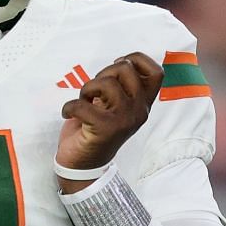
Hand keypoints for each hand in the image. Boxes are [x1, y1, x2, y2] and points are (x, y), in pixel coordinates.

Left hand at [57, 52, 162, 191]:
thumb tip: (119, 63)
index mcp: (142, 104)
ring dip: (86, 88)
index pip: (156, 72)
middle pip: (127, 68)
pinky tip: (69, 114)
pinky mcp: (105, 128)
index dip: (136, 59)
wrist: (83, 165)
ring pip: (106, 82)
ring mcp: (124, 119)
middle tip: (94, 90)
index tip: (117, 66)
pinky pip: (83, 104)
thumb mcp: (115, 105)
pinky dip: (69, 106)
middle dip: (104, 72)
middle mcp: (139, 111)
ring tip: (84, 102)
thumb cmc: (95, 131)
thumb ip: (121, 87)